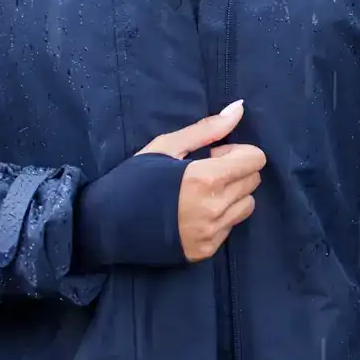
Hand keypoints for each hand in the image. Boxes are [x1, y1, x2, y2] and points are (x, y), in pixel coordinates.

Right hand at [138, 100, 265, 262]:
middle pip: (253, 181)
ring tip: (202, 193)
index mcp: (206, 179)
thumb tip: (240, 108)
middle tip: (205, 172)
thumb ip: (208, 129)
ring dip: (233, 194)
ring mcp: (210, 234)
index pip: (255, 160)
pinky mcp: (204, 251)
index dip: (238, 152)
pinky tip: (194, 212)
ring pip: (247, 205)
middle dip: (236, 171)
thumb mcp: (167, 146)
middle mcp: (213, 209)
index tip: (214, 155)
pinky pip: (231, 227)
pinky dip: (221, 216)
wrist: (104, 226)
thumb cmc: (135, 179)